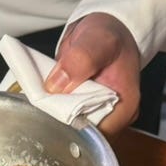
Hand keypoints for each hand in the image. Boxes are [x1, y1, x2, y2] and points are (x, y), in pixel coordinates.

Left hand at [44, 13, 140, 134]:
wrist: (102, 29)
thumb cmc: (108, 34)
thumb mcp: (98, 40)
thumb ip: (81, 60)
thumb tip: (57, 84)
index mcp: (124, 107)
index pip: (97, 136)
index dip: (73, 130)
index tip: (52, 115)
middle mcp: (112, 117)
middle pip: (83, 136)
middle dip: (59, 126)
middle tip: (40, 108)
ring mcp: (96, 114)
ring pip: (71, 128)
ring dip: (53, 118)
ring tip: (40, 102)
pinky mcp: (82, 109)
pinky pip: (65, 116)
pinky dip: (52, 109)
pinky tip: (43, 99)